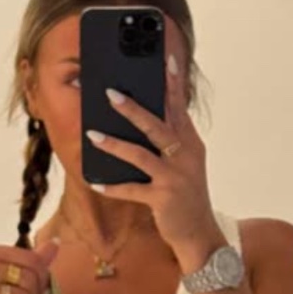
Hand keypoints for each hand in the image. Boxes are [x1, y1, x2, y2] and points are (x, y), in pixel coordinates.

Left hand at [86, 60, 222, 271]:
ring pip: (142, 155)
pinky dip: (113, 187)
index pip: (179, 107)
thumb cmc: (186, 194)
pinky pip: (133, 190)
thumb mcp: (185, 163)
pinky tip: (95, 181)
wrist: (200, 234)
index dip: (172, 83)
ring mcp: (175, 178)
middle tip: (110, 92)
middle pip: (158, 126)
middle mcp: (185, 157)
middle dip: (134, 109)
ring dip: (115, 144)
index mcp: (190, 143)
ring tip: (92, 133)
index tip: (164, 58)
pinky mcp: (164, 200)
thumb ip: (170, 139)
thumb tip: (142, 115)